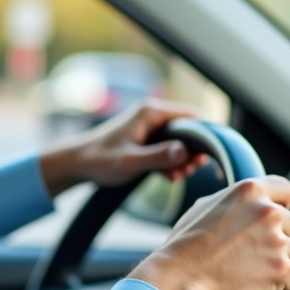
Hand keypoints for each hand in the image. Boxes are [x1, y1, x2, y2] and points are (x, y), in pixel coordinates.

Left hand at [38, 98, 208, 196]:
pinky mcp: (147, 140)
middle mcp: (153, 114)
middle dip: (195, 150)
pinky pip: (170, 149)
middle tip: (192, 170)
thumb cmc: (99, 160)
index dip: (208, 135)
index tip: (214, 157)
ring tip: (179, 175)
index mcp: (151, 112)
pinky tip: (170, 178)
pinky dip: (173, 162)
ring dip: (184, 159)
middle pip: (190, 128)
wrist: (76, 164)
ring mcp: (150, 127)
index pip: (194, 116)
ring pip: (181, 141)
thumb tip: (187, 152)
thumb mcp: (129, 162)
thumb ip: (158, 157)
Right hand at [128, 175, 289, 289]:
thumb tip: (247, 206)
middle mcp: (267, 212)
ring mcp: (276, 241)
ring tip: (251, 271)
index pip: (286, 189)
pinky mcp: (281, 270)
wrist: (180, 277)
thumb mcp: (205, 207)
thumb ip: (235, 203)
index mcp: (250, 191)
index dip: (281, 205)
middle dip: (276, 238)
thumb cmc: (185, 245)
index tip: (273, 219)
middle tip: (251, 251)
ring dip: (278, 263)